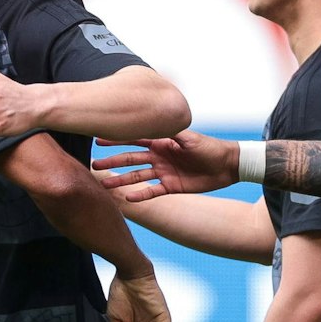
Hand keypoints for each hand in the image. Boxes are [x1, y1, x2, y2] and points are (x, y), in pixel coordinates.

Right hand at [93, 131, 239, 199]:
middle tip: (94, 165)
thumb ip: (170, 131)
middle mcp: (158, 157)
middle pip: (130, 159)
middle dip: (112, 162)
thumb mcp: (189, 137)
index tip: (98, 140)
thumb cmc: (209, 147)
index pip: (134, 139)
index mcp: (161, 142)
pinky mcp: (171, 187)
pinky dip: (140, 195)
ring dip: (121, 180)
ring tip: (104, 184)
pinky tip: (127, 199)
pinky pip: (152, 192)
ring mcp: (163, 172)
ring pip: (137, 177)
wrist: (227, 165)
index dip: (116, 140)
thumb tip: (154, 122)